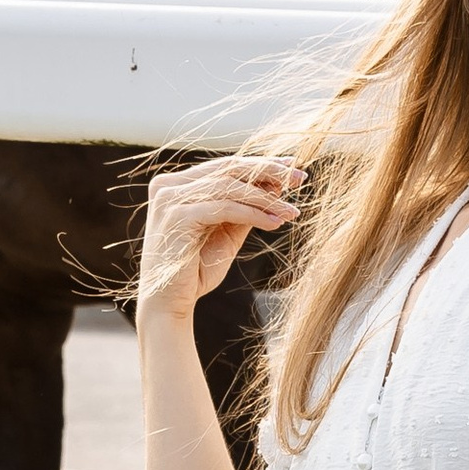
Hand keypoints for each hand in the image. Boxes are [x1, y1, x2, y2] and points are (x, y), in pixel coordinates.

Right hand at [136, 155, 299, 319]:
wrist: (169, 304)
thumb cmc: (195, 271)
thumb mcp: (226, 233)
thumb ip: (245, 208)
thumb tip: (276, 184)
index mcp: (178, 185)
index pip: (225, 166)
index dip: (260, 165)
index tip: (292, 168)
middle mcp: (169, 186)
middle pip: (228, 168)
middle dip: (268, 171)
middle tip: (299, 177)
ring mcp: (169, 199)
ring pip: (229, 186)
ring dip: (265, 197)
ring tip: (291, 210)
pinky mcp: (177, 217)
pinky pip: (224, 208)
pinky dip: (253, 213)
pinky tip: (274, 222)